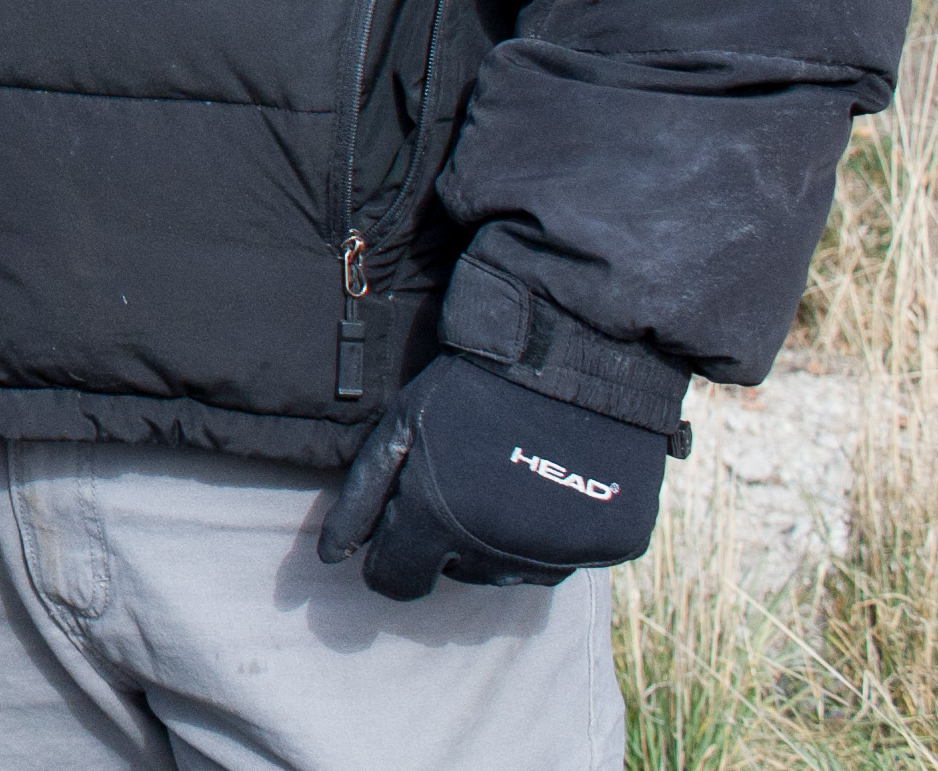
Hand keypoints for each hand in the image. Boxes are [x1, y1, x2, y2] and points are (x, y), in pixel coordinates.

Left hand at [321, 354, 669, 599]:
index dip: (392, 561)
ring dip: (501, 543)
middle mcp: (495, 551)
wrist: (567, 353)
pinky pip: (568, 558)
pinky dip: (557, 533)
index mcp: (435, 521)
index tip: (403, 534)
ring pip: (511, 572)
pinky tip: (554, 485)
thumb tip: (330, 558)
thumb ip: (362, 499)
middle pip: (456, 575)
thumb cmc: (468, 388)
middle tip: (465, 482)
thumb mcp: (400, 429)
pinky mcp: (607, 546)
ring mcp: (556, 552)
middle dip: (450, 541)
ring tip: (508, 480)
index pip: (396, 583)